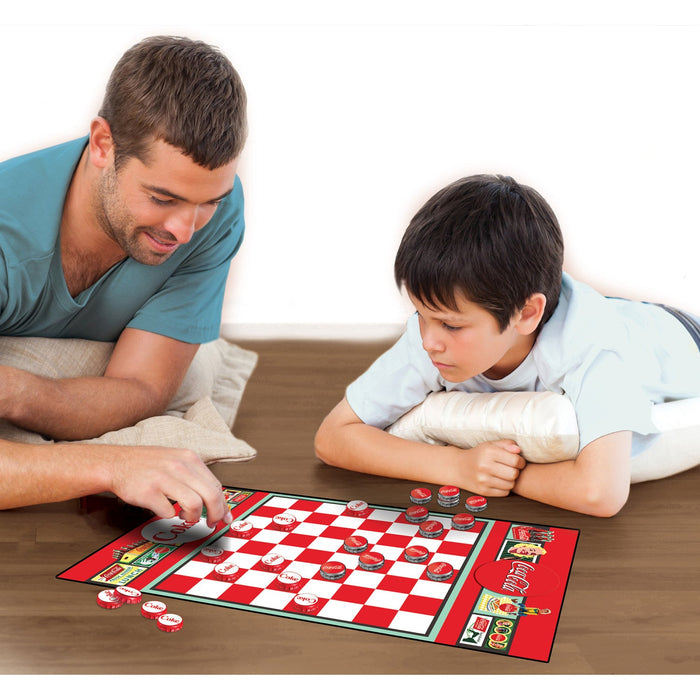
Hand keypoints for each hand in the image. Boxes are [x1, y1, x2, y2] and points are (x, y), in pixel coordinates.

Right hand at [104, 446, 232, 526]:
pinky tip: (165, 510)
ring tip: (185, 517)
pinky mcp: (148, 492)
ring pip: (194, 504)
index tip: (225, 517)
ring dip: (193, 517)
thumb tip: (217, 502)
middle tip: (211, 523)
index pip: (216, 485)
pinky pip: (168, 512)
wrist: (116, 463)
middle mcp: (179, 466)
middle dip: (215, 514)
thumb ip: (196, 478)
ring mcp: (163, 478)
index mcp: (189, 458)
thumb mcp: (176, 461)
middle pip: (210, 495)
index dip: (223, 505)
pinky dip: (169, 516)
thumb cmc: (148, 465)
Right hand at [453, 440, 525, 496]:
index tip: (517, 461)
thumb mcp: (490, 445)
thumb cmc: (478, 455)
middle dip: (515, 471)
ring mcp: (483, 480)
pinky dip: (504, 488)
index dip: (520, 461)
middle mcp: (484, 466)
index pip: (515, 460)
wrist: (458, 467)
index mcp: (488, 452)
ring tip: (503, 475)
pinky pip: (504, 492)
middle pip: (514, 474)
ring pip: (510, 484)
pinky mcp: (483, 491)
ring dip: (510, 480)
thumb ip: (506, 444)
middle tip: (510, 468)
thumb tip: (518, 450)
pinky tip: (498, 481)